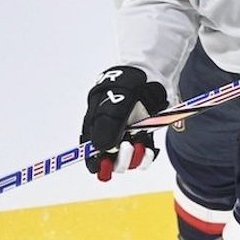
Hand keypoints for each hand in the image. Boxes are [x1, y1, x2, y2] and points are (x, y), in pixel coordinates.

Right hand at [81, 65, 167, 181]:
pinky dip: (147, 157)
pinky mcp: (143, 138)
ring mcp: (128, 138)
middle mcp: (110, 136)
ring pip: (128, 162)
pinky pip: (144, 157)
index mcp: (95, 128)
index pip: (90, 156)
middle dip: (119, 159)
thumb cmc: (125, 85)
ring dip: (134, 158)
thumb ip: (108, 124)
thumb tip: (102, 149)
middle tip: (127, 145)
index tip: (105, 163)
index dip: (97, 164)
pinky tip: (149, 149)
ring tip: (140, 145)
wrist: (148, 75)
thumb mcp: (113, 102)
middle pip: (111, 163)